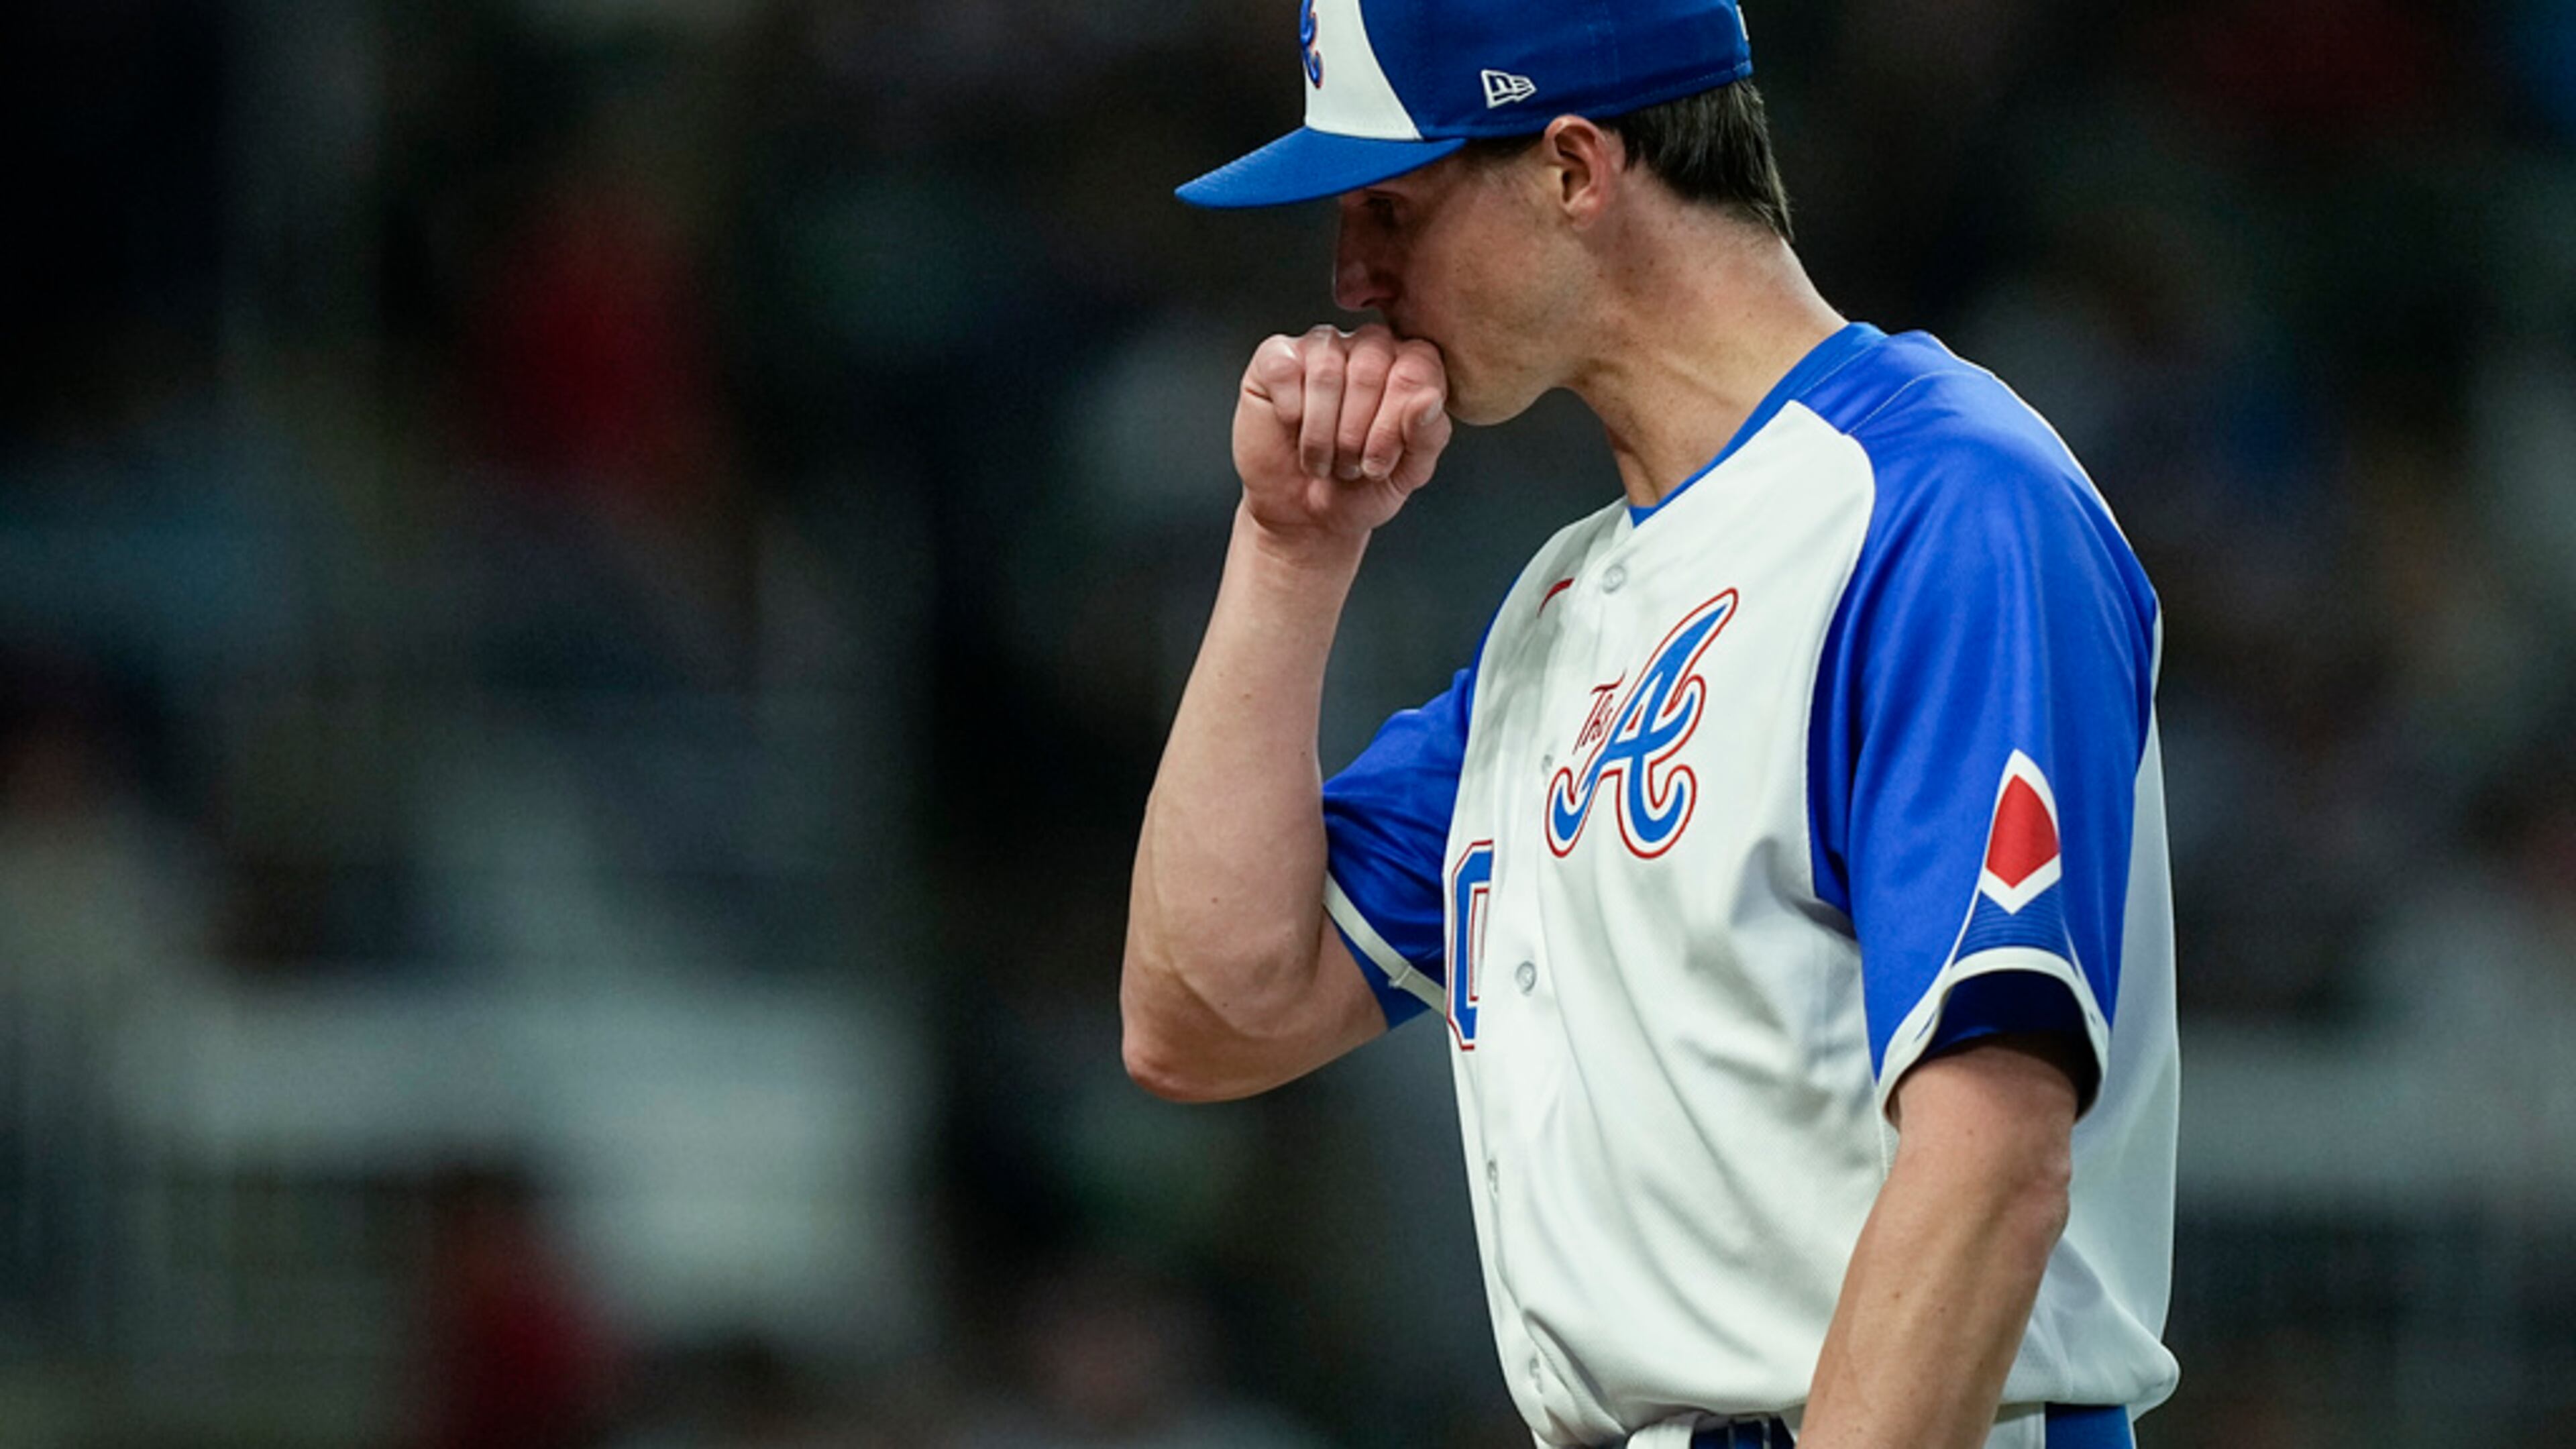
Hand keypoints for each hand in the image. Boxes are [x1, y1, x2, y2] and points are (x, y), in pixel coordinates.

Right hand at [1232, 324, 1452, 547]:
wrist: (1303, 514)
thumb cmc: (1360, 488)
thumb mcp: (1407, 474)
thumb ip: (1428, 436)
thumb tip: (1429, 398)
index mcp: (1409, 367)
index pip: (1417, 367)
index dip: (1396, 421)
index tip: (1378, 465)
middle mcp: (1368, 348)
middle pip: (1371, 366)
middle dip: (1356, 432)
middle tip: (1348, 466)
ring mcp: (1322, 348)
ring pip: (1326, 372)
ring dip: (1321, 433)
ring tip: (1321, 460)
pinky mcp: (1276, 358)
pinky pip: (1285, 369)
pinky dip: (1290, 412)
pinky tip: (1293, 430)